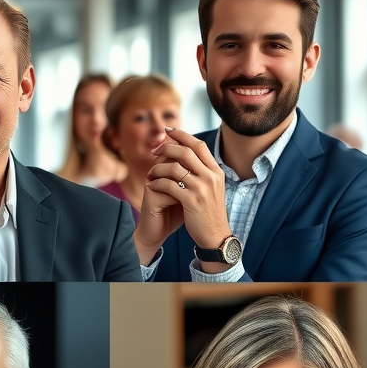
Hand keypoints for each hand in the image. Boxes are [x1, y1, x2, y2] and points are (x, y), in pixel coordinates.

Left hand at [144, 129, 232, 270]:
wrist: (215, 236)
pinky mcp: (191, 201)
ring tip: (150, 172)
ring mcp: (202, 189)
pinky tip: (151, 185)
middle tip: (154, 149)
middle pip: (186, 151)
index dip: (182, 135)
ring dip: (158, 168)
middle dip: (167, 147)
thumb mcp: (212, 189)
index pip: (199, 145)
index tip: (168, 131)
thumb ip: (202, 172)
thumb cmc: (209, 213)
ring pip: (175, 168)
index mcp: (216, 171)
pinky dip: (157, 183)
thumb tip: (188, 156)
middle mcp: (211, 176)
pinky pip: (169, 186)